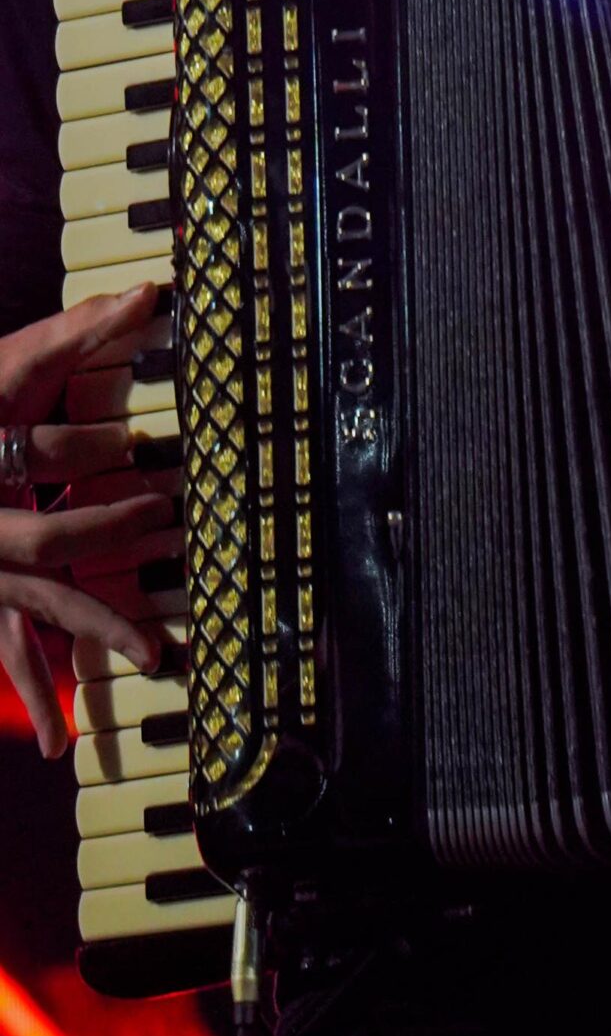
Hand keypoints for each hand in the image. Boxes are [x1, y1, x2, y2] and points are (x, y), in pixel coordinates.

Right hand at [0, 286, 172, 756]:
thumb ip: (70, 332)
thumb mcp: (3, 369)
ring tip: (154, 657)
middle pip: (46, 533)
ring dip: (91, 629)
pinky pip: (6, 648)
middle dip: (109, 529)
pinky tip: (56, 743)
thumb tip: (151, 292)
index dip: (89, 430)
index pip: (36, 435)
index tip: (145, 424)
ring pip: (33, 605)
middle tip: (167, 515)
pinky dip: (35, 697)